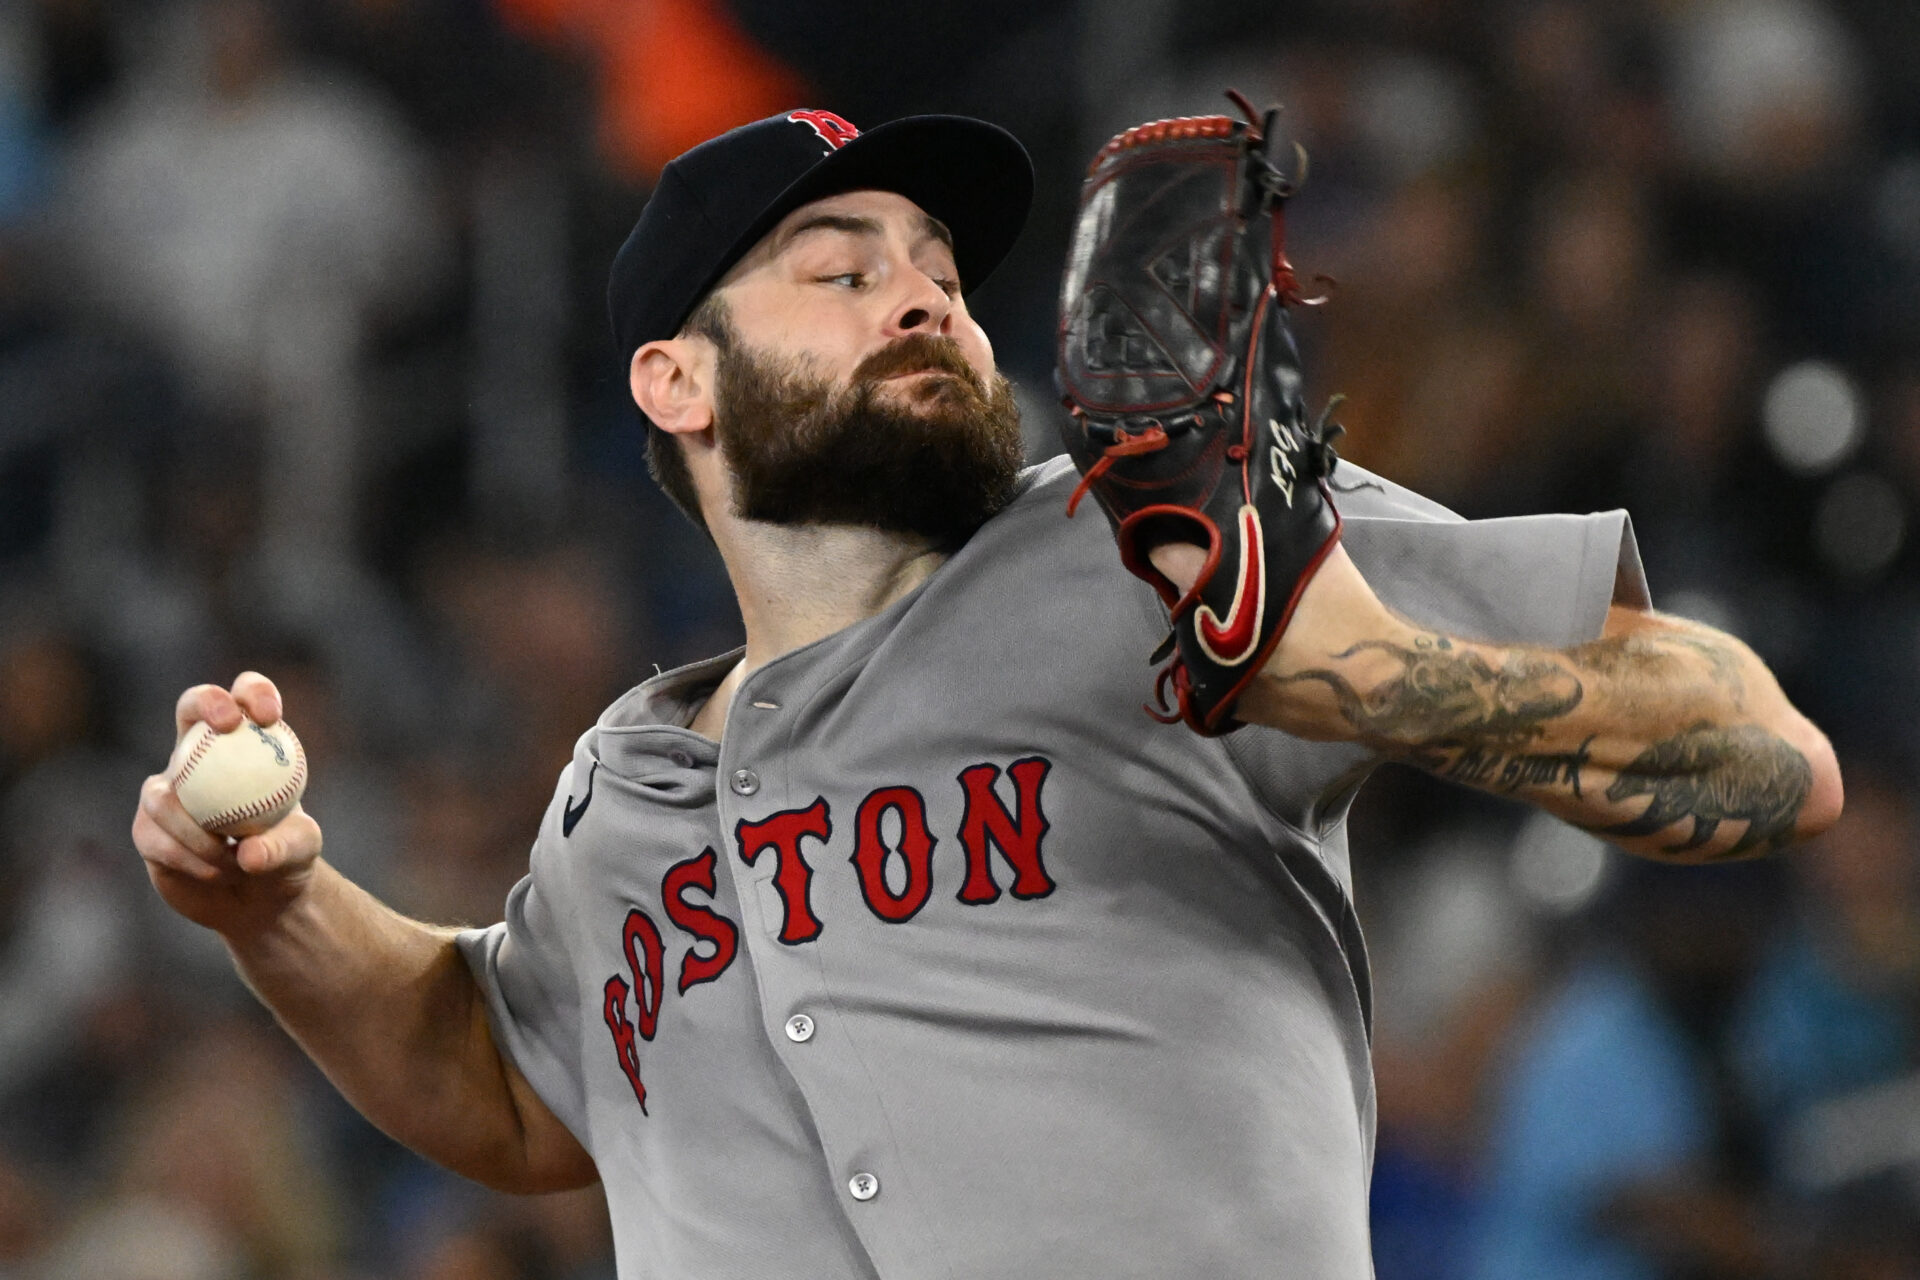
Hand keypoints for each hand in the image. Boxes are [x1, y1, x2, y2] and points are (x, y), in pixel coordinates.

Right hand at [131, 672, 323, 938]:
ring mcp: (168, 790)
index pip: (245, 698)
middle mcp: (199, 756)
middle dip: (206, 701)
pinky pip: (157, 837)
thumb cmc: (286, 859)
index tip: (270, 717)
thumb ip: (282, 847)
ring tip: (232, 860)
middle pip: (190, 706)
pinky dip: (187, 857)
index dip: (253, 693)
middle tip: (228, 724)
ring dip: (197, 831)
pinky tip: (215, 873)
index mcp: (244, 746)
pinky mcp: (148, 830)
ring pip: (163, 794)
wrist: (258, 899)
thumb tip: (249, 853)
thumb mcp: (300, 851)